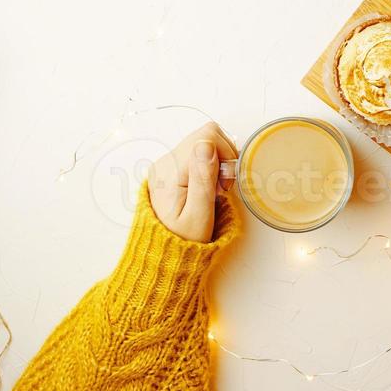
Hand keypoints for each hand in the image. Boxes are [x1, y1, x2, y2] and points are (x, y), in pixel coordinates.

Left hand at [148, 122, 236, 242]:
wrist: (165, 255)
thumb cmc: (183, 241)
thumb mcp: (198, 216)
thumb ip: (203, 179)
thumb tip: (207, 145)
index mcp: (170, 171)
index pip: (207, 137)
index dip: (225, 156)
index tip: (224, 184)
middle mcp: (165, 161)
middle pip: (206, 135)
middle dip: (223, 158)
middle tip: (220, 188)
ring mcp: (167, 162)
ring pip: (204, 142)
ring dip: (217, 161)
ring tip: (214, 189)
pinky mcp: (172, 165)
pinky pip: (198, 152)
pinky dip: (210, 165)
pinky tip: (207, 186)